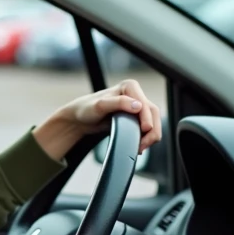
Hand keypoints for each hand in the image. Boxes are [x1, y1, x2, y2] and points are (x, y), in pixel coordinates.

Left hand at [33, 79, 162, 160]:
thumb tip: (138, 106)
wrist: (79, 119)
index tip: (145, 130)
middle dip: (152, 131)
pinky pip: (147, 128)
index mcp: (130, 86)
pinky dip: (145, 138)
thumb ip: (118, 103)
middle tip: (142, 146)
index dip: (148, 118)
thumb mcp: (100, 105)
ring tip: (139, 148)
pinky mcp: (135, 118)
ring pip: (154, 122)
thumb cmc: (86, 109)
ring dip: (150, 136)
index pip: (146, 104)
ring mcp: (137, 106)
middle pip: (154, 114)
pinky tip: (138, 145)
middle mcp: (135, 94)